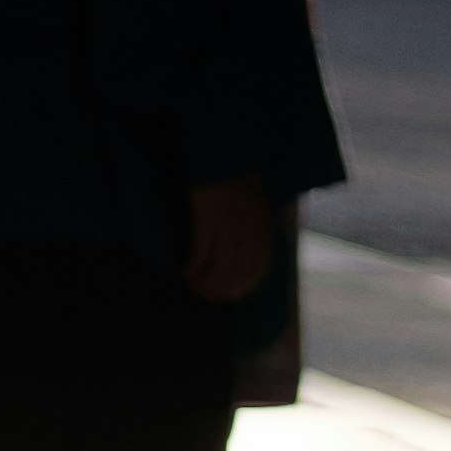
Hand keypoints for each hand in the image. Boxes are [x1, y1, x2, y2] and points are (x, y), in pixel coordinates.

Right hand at [185, 175, 273, 301]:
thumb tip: (247, 255)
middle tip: (208, 296)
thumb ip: (256, 230)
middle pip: (238, 273)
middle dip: (222, 289)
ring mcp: (229, 227)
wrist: (223, 154)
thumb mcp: (256, 206)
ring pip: (219, 267)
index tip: (232, 295)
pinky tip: (186, 273)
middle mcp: (249, 232)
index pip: (260, 268)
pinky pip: (201, 253)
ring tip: (194, 287)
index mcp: (263, 229)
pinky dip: (194, 268)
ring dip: (205, 282)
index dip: (245, 286)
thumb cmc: (237, 179)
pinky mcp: (208, 220)